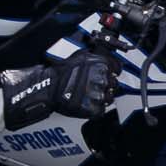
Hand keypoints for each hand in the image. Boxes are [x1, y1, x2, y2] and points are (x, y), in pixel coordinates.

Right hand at [0, 51, 118, 127]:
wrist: (48, 89)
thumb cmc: (60, 73)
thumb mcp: (79, 57)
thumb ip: (94, 57)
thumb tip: (102, 55)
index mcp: (101, 64)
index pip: (117, 68)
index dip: (111, 72)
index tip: (106, 75)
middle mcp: (102, 79)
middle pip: (114, 84)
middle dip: (105, 85)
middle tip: (92, 86)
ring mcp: (99, 95)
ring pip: (109, 97)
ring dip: (100, 97)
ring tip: (87, 95)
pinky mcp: (94, 109)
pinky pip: (101, 109)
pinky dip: (95, 108)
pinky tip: (85, 103)